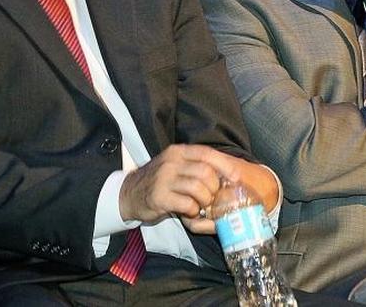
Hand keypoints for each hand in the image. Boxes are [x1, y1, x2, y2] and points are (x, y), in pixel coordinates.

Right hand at [119, 145, 278, 233]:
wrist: (130, 194)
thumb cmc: (161, 181)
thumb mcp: (177, 166)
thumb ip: (197, 166)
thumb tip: (228, 172)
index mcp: (179, 152)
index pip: (207, 153)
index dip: (224, 165)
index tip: (235, 177)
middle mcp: (171, 162)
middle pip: (205, 172)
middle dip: (214, 187)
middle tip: (213, 197)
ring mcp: (164, 179)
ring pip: (198, 188)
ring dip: (205, 200)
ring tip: (202, 205)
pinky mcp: (159, 197)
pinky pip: (187, 204)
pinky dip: (194, 211)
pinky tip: (190, 212)